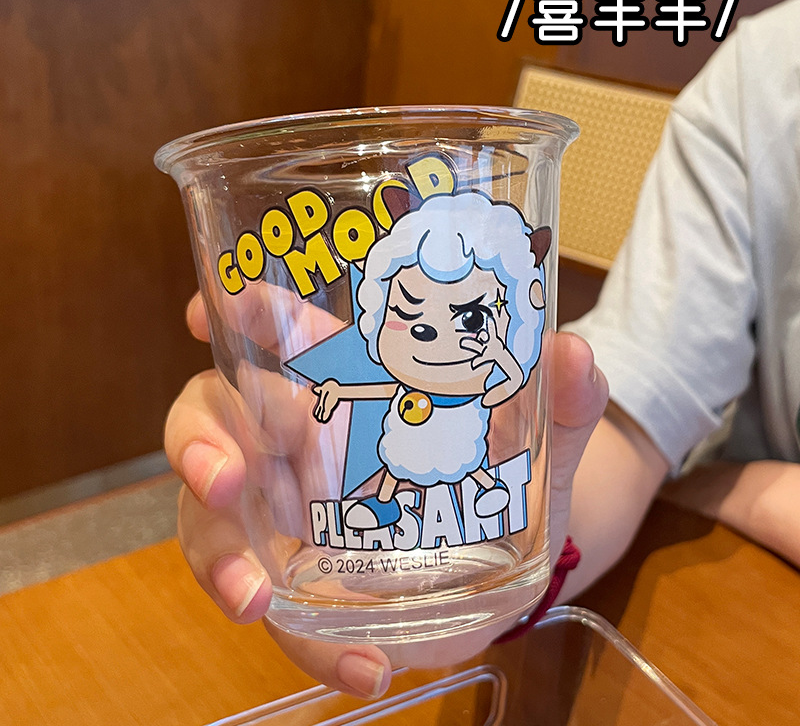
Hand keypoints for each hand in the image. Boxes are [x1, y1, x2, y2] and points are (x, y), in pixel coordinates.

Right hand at [165, 291, 607, 696]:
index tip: (210, 311)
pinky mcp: (306, 588)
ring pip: (214, 522)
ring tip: (254, 597)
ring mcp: (288, 516)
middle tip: (225, 477)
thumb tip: (572, 352)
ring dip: (220, 557)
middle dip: (202, 445)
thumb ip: (563, 396)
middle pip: (212, 423)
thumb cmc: (504, 467)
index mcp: (343, 381)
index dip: (233, 317)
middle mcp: (297, 442)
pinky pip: (283, 616)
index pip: (274, 336)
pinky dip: (311, 646)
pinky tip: (363, 666)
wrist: (517, 555)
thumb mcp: (538, 433)